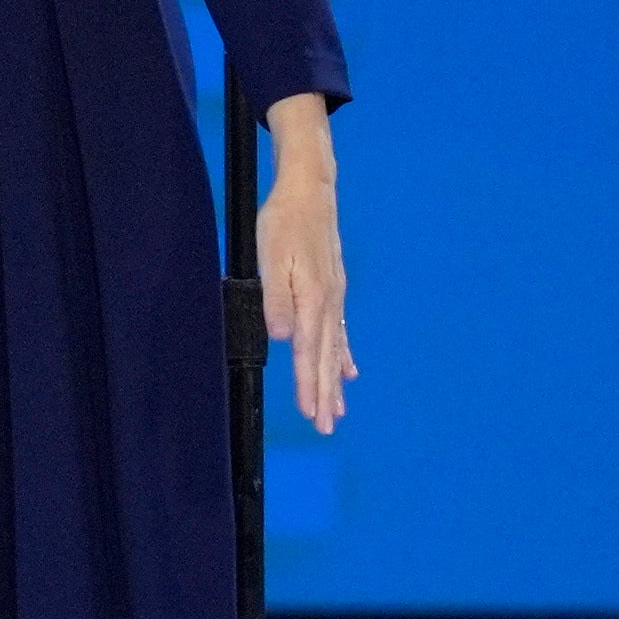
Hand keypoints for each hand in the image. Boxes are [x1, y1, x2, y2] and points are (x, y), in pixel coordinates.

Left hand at [257, 94, 349, 430]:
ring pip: (335, 349)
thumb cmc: (284, 222)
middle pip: (326, 359)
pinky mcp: (333, 289)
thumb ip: (276, 300)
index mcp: (312, 300)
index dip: (308, 386)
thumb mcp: (271, 259)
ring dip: (334, 382)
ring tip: (336, 410)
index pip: (308, 354)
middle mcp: (328, 304)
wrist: (310, 191)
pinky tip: (348, 371)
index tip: (310, 414)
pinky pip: (340, 331)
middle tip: (326, 427)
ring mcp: (334, 297)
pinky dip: (343, 355)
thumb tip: (282, 338)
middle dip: (325, 395)